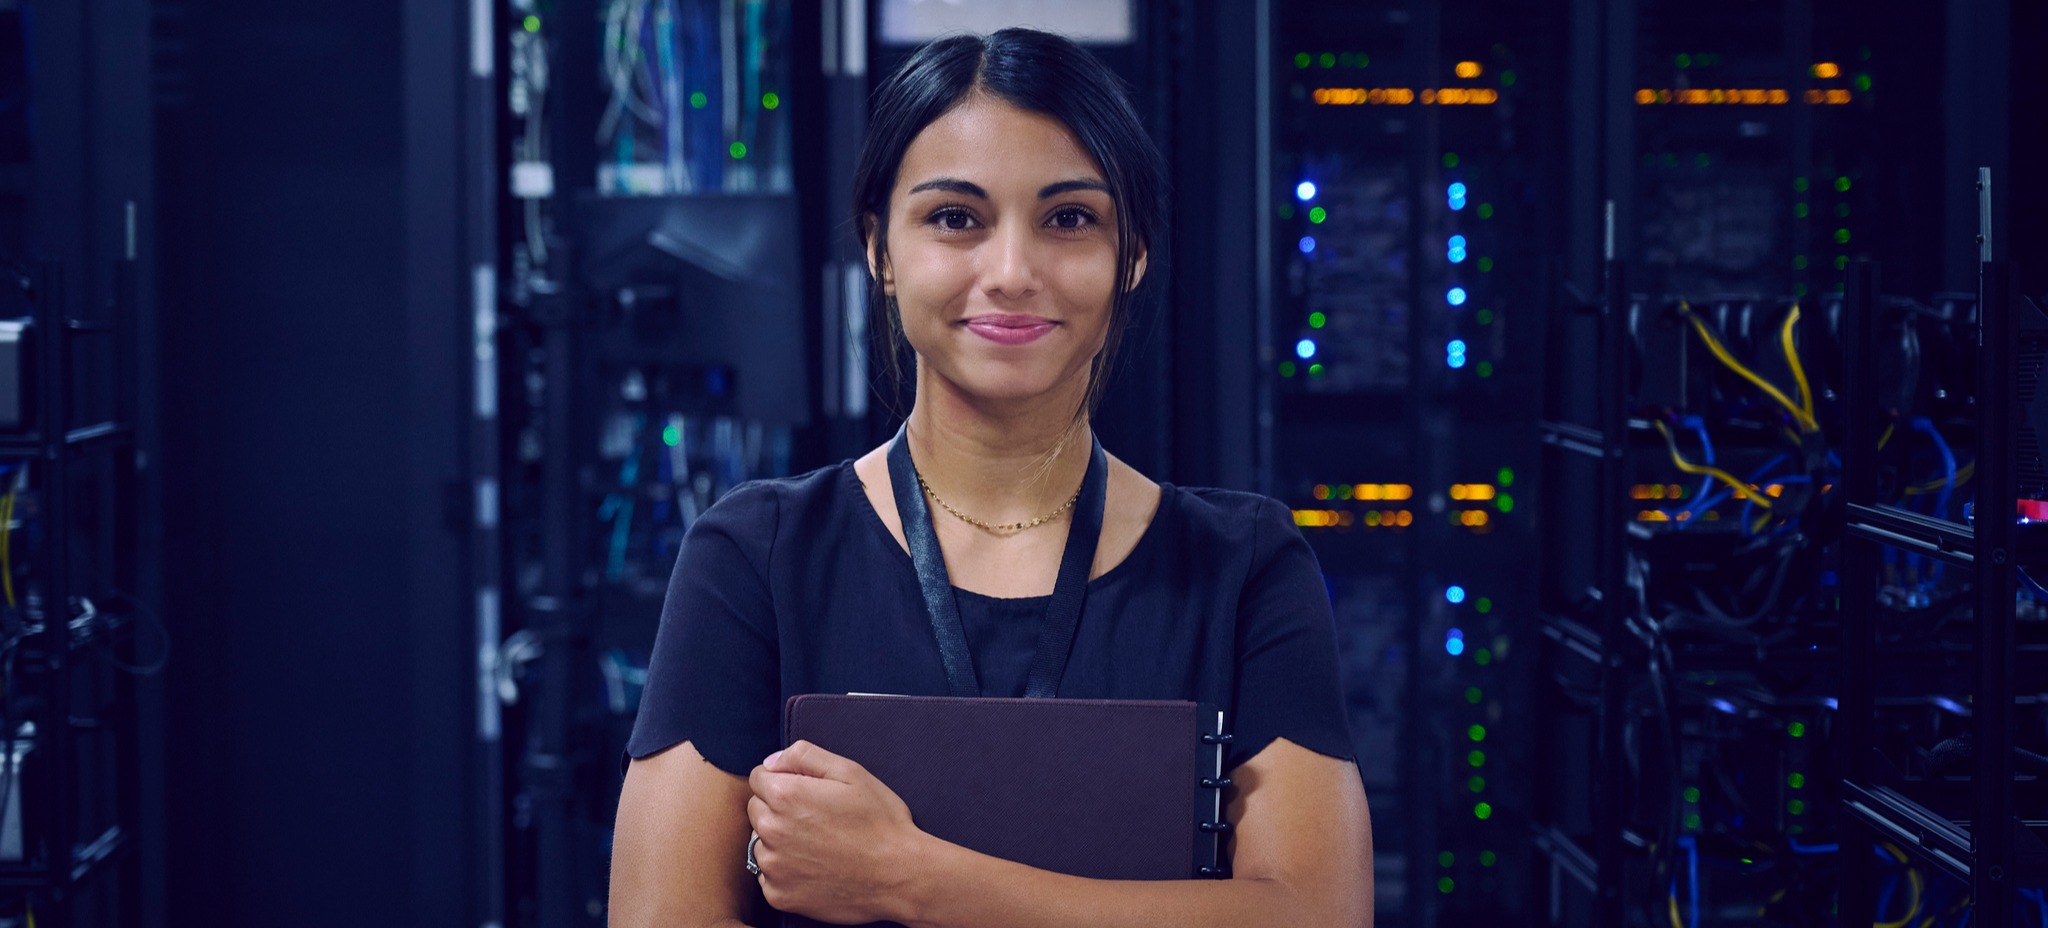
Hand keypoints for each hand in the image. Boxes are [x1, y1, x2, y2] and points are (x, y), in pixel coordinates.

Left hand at [747, 740, 929, 923]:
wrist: (898, 876)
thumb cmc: (880, 822)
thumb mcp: (850, 773)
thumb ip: (804, 756)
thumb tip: (772, 761)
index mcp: (786, 796)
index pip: (758, 777)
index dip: (783, 779)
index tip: (807, 792)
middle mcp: (771, 830)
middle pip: (756, 809)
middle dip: (778, 808)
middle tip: (816, 818)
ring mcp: (773, 867)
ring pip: (761, 843)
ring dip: (780, 841)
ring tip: (818, 845)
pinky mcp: (779, 895)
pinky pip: (768, 876)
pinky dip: (785, 872)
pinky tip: (814, 868)